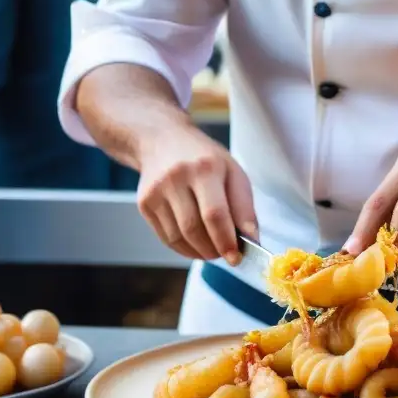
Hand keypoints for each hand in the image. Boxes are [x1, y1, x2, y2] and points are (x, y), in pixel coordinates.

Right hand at [136, 126, 255, 265]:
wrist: (163, 140)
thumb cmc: (206, 159)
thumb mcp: (233, 172)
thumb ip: (244, 206)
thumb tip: (252, 240)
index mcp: (205, 167)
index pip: (215, 214)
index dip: (226, 240)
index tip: (236, 257)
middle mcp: (177, 178)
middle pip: (194, 229)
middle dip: (214, 250)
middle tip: (226, 255)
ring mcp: (156, 191)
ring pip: (178, 237)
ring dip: (199, 252)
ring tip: (213, 250)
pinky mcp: (144, 203)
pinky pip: (166, 237)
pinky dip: (184, 248)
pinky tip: (196, 246)